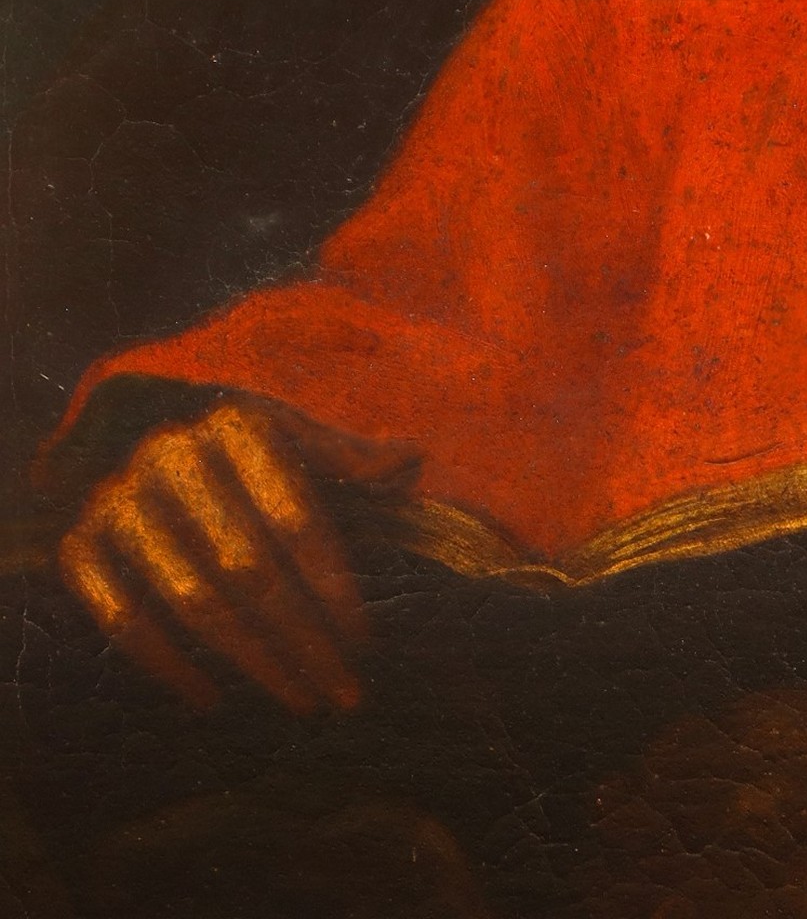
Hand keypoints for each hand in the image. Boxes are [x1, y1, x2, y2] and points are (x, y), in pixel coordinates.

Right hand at [59, 398, 415, 715]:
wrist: (133, 435)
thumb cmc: (240, 447)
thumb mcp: (294, 433)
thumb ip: (349, 456)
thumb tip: (411, 461)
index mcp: (236, 425)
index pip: (296, 519)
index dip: (332, 584)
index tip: (364, 641)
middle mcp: (170, 457)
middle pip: (248, 568)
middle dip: (303, 638)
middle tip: (343, 692)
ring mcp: (116, 501)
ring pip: (191, 600)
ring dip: (252, 660)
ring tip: (301, 699)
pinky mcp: (77, 544)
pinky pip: (122, 618)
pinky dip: (168, 665)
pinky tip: (213, 699)